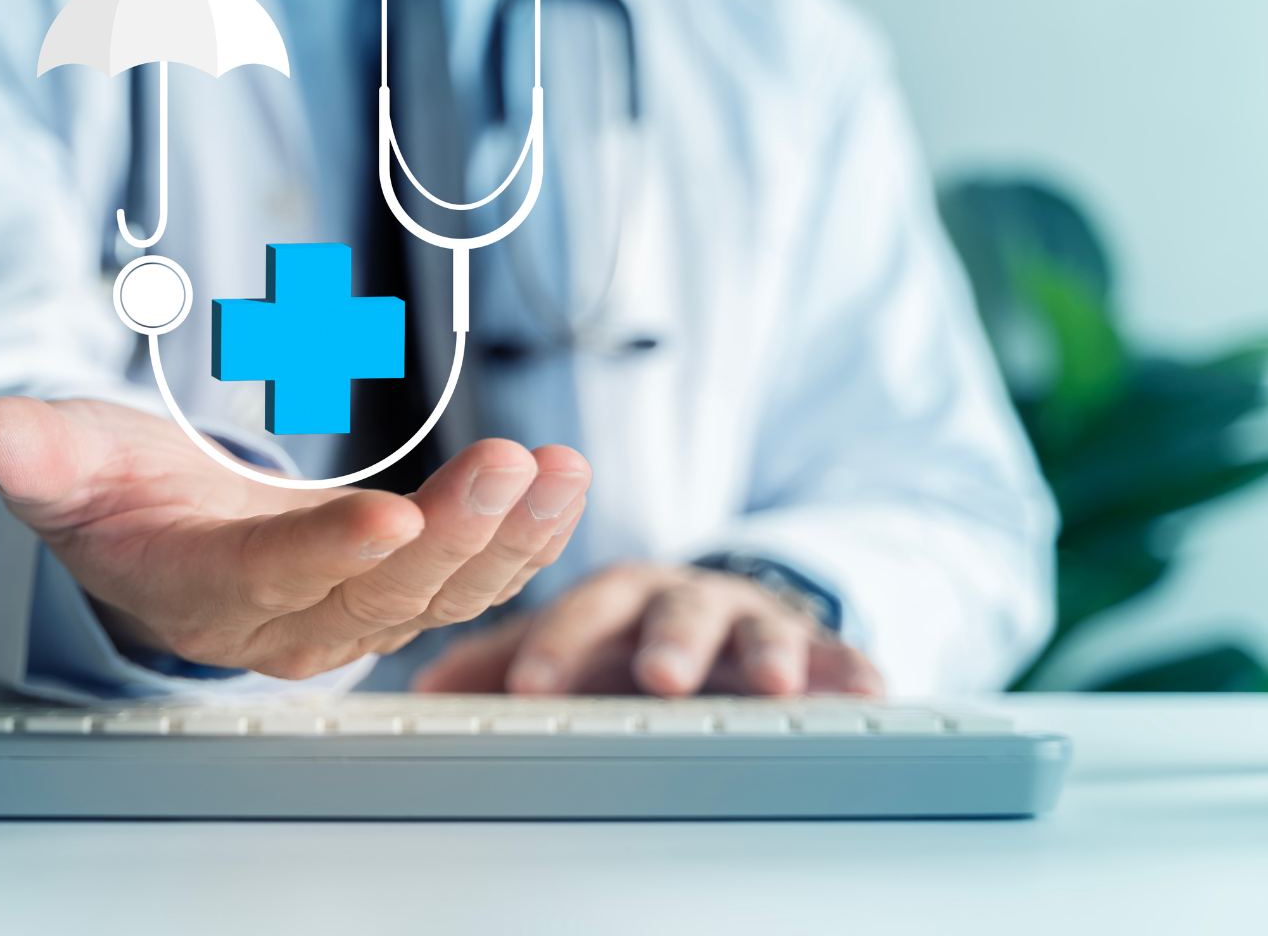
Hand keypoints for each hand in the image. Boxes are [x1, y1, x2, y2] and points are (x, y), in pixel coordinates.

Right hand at [0, 397, 590, 679]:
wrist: (158, 539)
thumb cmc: (118, 498)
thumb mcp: (65, 466)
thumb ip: (38, 454)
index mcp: (202, 591)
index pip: (269, 580)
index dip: (327, 555)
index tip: (387, 521)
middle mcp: (287, 619)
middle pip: (379, 593)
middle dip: (452, 534)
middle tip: (509, 467)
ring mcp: (350, 609)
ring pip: (441, 593)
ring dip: (508, 537)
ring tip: (560, 473)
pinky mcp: (397, 584)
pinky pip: (469, 573)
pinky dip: (520, 534)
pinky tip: (562, 482)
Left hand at [412, 563, 883, 696]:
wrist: (719, 612)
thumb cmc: (629, 633)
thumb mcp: (570, 643)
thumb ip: (501, 664)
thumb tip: (422, 696)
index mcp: (614, 595)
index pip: (581, 608)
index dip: (558, 643)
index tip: (533, 688)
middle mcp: (681, 596)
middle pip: (672, 610)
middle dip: (668, 641)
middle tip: (660, 678)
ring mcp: (750, 617)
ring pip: (757, 624)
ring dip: (766, 649)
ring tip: (775, 681)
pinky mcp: (814, 642)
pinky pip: (839, 652)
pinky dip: (852, 667)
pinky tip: (869, 686)